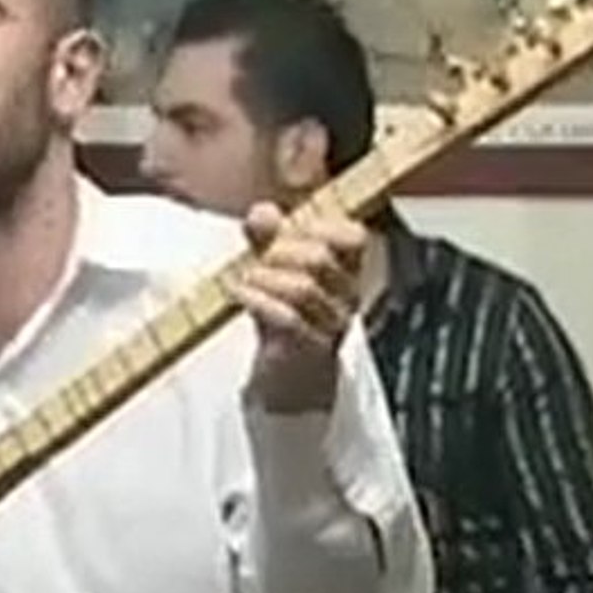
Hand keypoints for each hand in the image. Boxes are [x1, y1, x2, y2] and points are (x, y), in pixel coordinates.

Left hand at [234, 199, 365, 412]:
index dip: (316, 227)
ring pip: (302, 288)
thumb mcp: (275, 271)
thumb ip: (267, 237)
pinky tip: (239, 294)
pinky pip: (287, 318)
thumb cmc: (285, 320)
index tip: (285, 232)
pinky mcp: (307, 351)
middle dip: (279, 251)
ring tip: (244, 279)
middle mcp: (346, 297)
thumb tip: (262, 212)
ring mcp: (330, 326)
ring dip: (263, 277)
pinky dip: (257, 300)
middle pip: (320, 258)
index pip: (353, 236)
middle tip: (256, 259)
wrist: (289, 381)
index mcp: (347, 272)